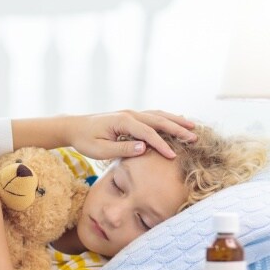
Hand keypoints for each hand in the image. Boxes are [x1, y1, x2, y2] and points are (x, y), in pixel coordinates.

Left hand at [65, 110, 196, 159]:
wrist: (74, 127)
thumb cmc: (85, 140)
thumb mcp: (100, 150)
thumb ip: (122, 149)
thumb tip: (144, 148)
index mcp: (123, 122)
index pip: (147, 133)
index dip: (161, 145)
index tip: (173, 156)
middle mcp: (129, 114)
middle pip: (158, 120)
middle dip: (177, 129)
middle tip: (195, 138)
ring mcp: (131, 114)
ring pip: (158, 115)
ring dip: (176, 121)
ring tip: (192, 127)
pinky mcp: (130, 117)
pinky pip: (152, 116)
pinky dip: (166, 119)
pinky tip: (176, 122)